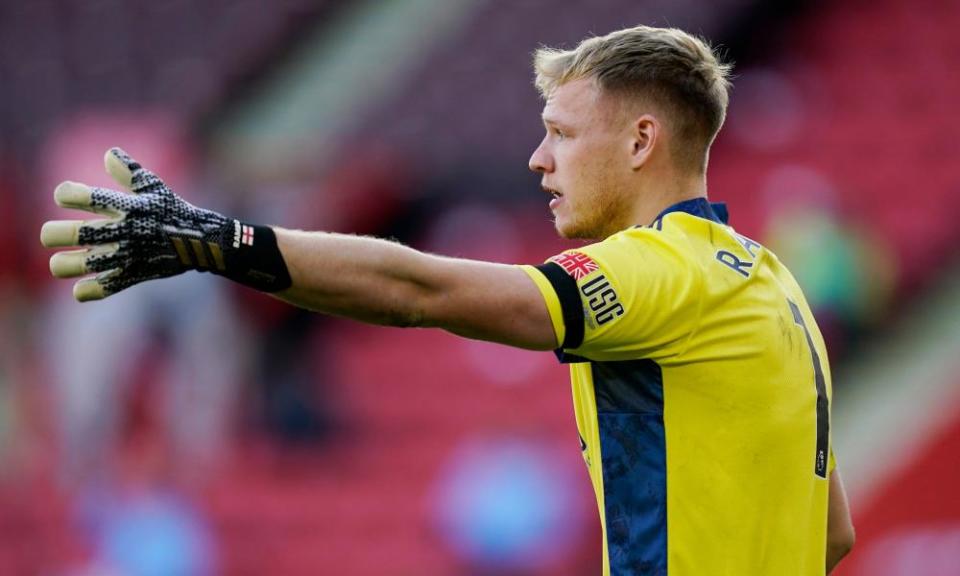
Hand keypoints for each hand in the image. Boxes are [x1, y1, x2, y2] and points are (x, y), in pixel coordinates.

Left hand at [41, 148, 231, 300]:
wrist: (202, 242)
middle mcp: (123, 230)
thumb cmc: (174, 211)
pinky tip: (80, 287)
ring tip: (60, 263)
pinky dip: (86, 290)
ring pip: (80, 264)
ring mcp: (128, 255)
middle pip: (73, 233)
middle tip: (53, 236)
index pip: (79, 196)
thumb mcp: (155, 187)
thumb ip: (129, 171)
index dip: (65, 195)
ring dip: (63, 265)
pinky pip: (103, 288)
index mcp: (125, 206)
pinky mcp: (135, 275)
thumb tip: (108, 153)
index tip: (66, 197)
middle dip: (52, 234)